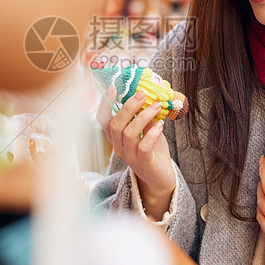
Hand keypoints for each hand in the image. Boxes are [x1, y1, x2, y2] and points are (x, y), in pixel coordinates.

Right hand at [97, 84, 175, 219]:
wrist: (160, 177)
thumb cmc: (153, 151)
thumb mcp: (147, 130)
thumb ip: (144, 116)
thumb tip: (147, 96)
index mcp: (116, 137)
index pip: (103, 119)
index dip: (105, 103)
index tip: (113, 87)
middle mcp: (119, 146)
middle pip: (115, 124)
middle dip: (128, 106)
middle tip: (142, 94)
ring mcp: (129, 156)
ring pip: (129, 133)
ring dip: (143, 116)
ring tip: (157, 106)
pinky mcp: (143, 163)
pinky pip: (143, 146)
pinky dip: (152, 133)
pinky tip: (161, 124)